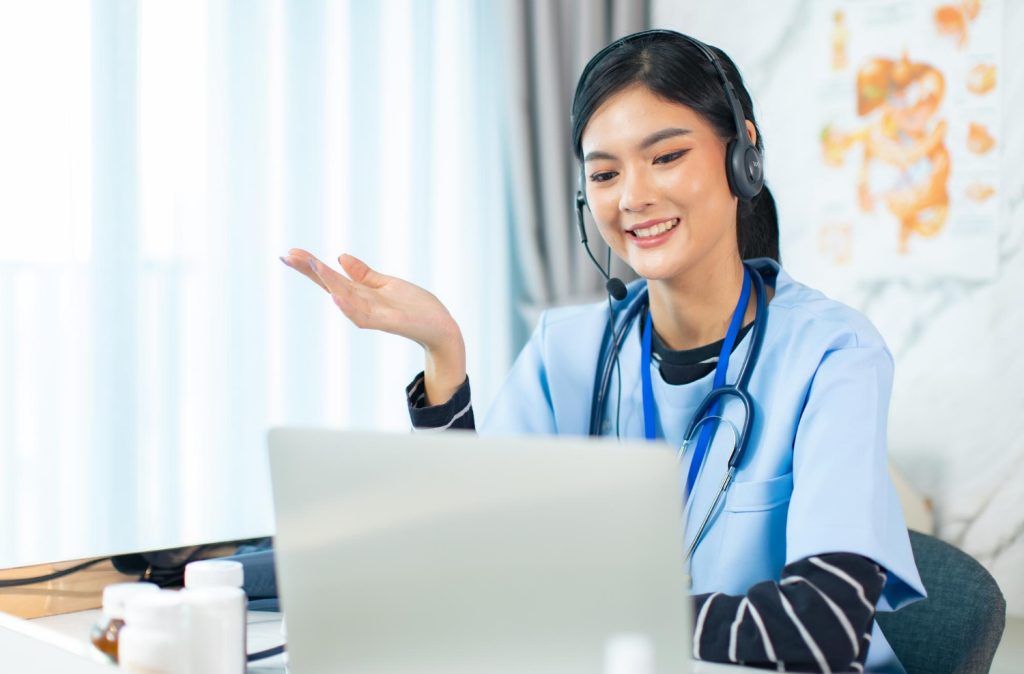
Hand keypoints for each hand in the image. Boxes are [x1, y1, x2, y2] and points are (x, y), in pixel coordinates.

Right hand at [280, 249, 465, 404]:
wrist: (441, 329)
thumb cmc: (415, 308)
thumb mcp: (387, 285)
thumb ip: (364, 274)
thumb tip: (341, 257)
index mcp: (362, 294)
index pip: (331, 278)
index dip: (311, 266)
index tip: (290, 253)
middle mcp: (363, 304)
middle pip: (331, 285)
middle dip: (311, 271)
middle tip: (288, 255)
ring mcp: (374, 314)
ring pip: (345, 297)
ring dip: (328, 283)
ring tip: (312, 265)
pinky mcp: (389, 322)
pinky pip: (364, 315)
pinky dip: (349, 307)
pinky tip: (336, 296)